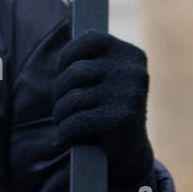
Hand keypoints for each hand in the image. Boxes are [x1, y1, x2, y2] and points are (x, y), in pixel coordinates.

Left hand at [51, 29, 153, 185]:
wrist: (130, 151)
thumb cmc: (108, 107)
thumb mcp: (104, 77)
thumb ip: (89, 60)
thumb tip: (63, 47)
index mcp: (130, 54)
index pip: (90, 39)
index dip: (67, 56)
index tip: (61, 71)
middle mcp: (132, 70)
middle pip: (76, 72)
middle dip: (60, 90)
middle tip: (60, 105)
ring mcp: (128, 93)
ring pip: (73, 98)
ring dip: (60, 113)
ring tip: (61, 120)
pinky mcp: (122, 117)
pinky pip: (78, 120)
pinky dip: (65, 132)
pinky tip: (62, 140)